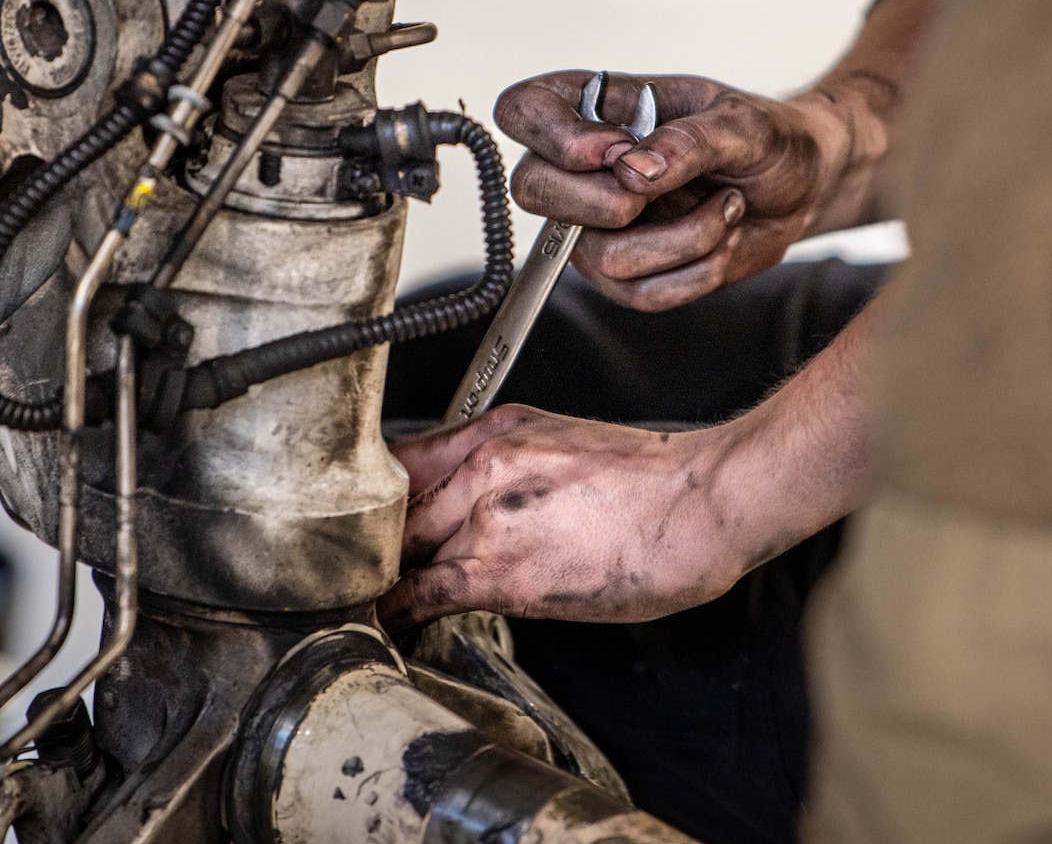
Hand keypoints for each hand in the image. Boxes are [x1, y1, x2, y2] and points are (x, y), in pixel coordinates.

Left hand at [378, 405, 756, 631]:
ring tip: (362, 594)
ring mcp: (487, 518)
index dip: (374, 490)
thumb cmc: (651, 482)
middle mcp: (484, 466)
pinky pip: (420, 594)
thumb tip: (475, 488)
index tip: (361, 513)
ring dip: (379, 574)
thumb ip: (509, 459)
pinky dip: (393, 610)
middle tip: (354, 560)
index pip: (405, 454)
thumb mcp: (566, 439)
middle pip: (394, 503)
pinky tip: (382, 622)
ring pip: (401, 549)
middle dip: (371, 536)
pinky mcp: (499, 573)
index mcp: (499, 430)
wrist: (697, 507)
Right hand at [493, 71, 852, 310]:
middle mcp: (583, 168)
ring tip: (727, 209)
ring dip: (683, 240)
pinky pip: (639, 295)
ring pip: (598, 257)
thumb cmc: (766, 139)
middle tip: (665, 187)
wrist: (802, 186)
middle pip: (534, 191)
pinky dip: (697, 272)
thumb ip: (688, 141)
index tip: (617, 150)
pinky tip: (724, 236)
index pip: (522, 111)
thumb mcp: (742, 125)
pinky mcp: (626, 274)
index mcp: (597, 108)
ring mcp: (597, 225)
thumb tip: (633, 170)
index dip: (554, 137)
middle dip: (609, 204)